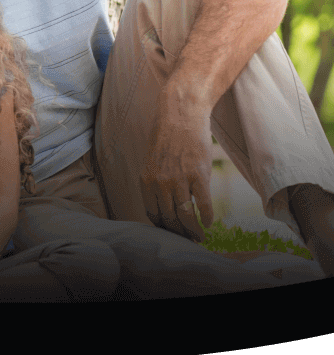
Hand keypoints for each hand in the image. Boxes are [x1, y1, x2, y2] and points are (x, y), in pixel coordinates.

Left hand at [141, 84, 214, 241]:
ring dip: (193, 230)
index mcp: (146, 180)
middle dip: (178, 233)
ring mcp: (179, 180)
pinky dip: (207, 217)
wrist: (181, 115)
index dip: (163, 227)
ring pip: (185, 215)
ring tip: (200, 236)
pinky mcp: (199, 175)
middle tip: (188, 240)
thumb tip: (166, 204)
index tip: (171, 233)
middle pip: (169, 218)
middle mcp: (160, 183)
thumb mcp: (153, 162)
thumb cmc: (168, 137)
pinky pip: (203, 205)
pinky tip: (209, 222)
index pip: (152, 213)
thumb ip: (156, 182)